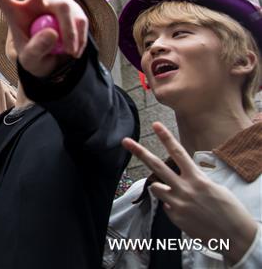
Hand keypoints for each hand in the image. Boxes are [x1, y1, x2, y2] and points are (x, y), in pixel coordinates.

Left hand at [0, 0, 88, 77]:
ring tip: (69, 52)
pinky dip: (79, 39)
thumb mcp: (31, 61)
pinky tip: (73, 50)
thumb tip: (51, 32)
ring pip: (66, 10)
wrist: (56, 64)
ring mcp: (55, 4)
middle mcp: (35, 2)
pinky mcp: (73, 11)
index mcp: (15, 12)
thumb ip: (37, 49)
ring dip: (70, 35)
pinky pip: (80, 21)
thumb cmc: (35, 59)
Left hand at [123, 122, 258, 263]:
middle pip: (156, 166)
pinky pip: (166, 206)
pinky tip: (189, 213)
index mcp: (197, 178)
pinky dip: (173, 206)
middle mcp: (184, 189)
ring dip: (160, 187)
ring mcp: (177, 203)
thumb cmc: (228, 210)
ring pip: (155, 187)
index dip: (166, 138)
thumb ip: (194, 180)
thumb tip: (179, 179)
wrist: (235, 236)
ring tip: (179, 195)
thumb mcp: (215, 187)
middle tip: (125, 141)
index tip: (155, 125)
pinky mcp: (174, 216)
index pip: (178, 153)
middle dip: (139, 152)